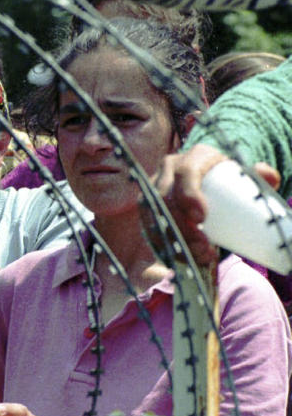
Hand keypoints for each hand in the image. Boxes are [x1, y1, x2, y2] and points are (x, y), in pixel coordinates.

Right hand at [146, 144, 281, 264]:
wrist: (206, 182)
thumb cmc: (227, 180)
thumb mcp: (242, 175)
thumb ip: (258, 175)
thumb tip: (268, 176)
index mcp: (192, 158)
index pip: (184, 173)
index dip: (189, 195)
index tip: (202, 218)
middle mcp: (167, 170)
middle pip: (165, 198)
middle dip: (181, 226)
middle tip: (203, 247)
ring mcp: (153, 188)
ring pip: (153, 215)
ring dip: (172, 240)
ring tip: (197, 257)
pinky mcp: (147, 207)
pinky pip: (148, 227)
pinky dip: (162, 245)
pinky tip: (179, 258)